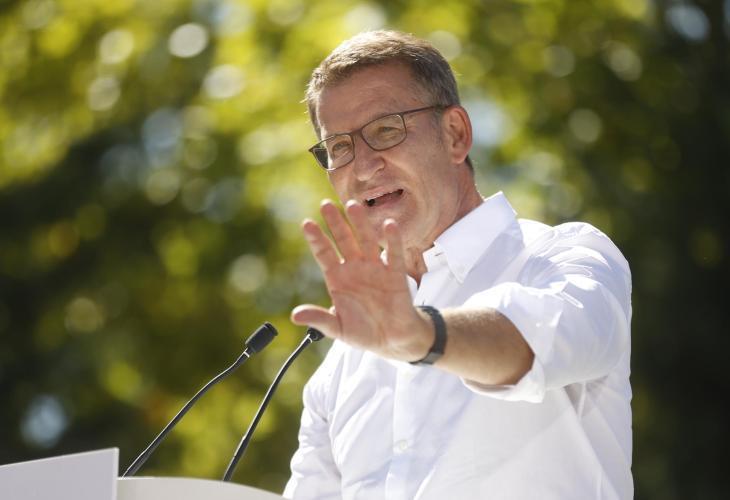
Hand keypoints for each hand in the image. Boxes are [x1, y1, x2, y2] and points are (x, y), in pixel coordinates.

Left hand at [291, 199, 430, 360]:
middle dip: (336, 223)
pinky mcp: (395, 274)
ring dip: (361, 224)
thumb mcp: (338, 328)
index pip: (324, 254)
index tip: (307, 223)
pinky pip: (394, 254)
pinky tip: (389, 225)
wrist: (392, 339)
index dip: (316, 239)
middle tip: (326, 205)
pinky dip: (392, 240)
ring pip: (367, 242)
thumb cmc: (363, 332)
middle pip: (344, 241)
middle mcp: (355, 269)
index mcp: (338, 279)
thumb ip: (319, 319)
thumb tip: (295, 315)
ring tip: (353, 206)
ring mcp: (375, 269)